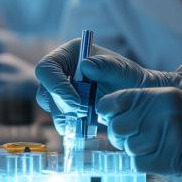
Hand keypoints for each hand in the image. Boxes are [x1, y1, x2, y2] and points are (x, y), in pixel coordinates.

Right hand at [34, 38, 181, 132]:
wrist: (135, 97)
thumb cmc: (129, 78)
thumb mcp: (122, 70)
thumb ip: (106, 66)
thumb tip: (86, 65)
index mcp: (69, 54)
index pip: (47, 68)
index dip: (56, 86)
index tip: (75, 103)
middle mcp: (61, 71)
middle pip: (45, 90)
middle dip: (63, 105)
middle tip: (84, 113)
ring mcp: (62, 90)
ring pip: (51, 107)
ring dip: (67, 118)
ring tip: (88, 121)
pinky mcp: (66, 107)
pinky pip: (60, 119)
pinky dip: (71, 126)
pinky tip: (87, 127)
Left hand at [96, 87, 181, 181]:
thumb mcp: (178, 102)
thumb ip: (147, 104)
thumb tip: (111, 114)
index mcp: (162, 95)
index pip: (115, 101)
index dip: (108, 112)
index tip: (110, 117)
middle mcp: (162, 112)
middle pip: (118, 127)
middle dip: (121, 135)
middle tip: (134, 137)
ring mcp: (167, 135)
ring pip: (129, 147)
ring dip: (137, 150)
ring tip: (156, 146)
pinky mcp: (171, 158)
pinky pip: (139, 164)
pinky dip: (145, 163)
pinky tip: (161, 157)